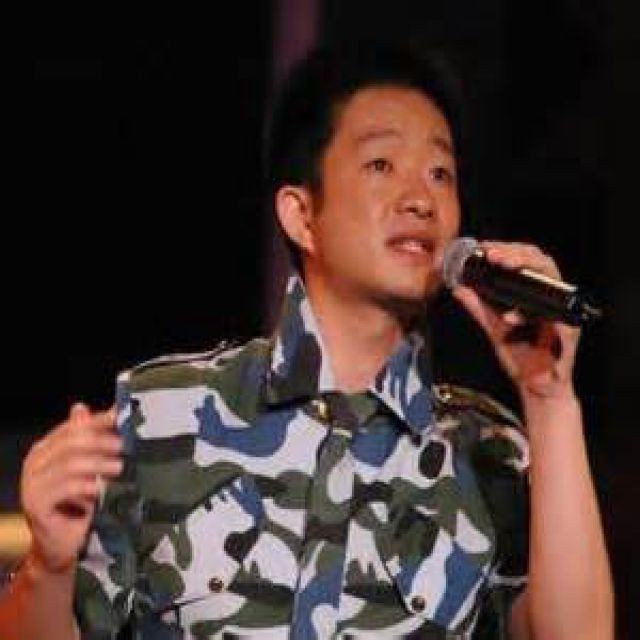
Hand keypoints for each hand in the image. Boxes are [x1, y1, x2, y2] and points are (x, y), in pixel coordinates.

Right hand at [20, 403, 121, 572]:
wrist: (63, 546)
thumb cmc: (80, 506)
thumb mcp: (93, 470)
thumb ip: (97, 441)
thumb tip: (109, 410)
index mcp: (48, 448)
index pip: (75, 426)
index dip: (100, 420)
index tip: (122, 416)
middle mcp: (36, 461)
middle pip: (72, 440)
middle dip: (102, 441)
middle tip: (124, 446)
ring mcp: (32, 482)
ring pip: (70, 462)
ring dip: (99, 463)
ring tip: (119, 468)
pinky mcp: (35, 503)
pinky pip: (65, 487)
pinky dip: (87, 485)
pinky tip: (102, 488)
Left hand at [452, 241, 580, 399]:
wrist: (535, 387)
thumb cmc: (520, 356)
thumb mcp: (492, 327)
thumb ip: (478, 306)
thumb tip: (458, 287)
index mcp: (535, 294)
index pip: (526, 259)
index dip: (505, 249)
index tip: (482, 248)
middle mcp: (552, 298)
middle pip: (539, 261)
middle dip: (514, 252)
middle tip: (490, 254)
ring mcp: (562, 312)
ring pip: (550, 276)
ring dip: (525, 267)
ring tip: (501, 265)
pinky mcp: (567, 331)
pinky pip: (552, 315)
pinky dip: (529, 314)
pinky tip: (510, 317)